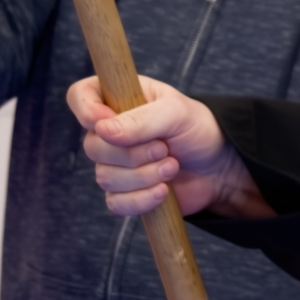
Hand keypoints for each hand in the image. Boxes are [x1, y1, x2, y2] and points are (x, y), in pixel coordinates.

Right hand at [67, 75, 272, 218]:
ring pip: (105, 177)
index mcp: (118, 98)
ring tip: (172, 166)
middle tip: (164, 148)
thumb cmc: (198, 130)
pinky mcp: (125, 193)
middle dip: (131, 153)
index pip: (80, 96)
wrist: (220, 168)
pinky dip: (141, 200)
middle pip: (92, 146)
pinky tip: (163, 192)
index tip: (106, 121)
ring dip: (143, 176)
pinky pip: (115, 203)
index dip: (86, 110)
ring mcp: (116, 164)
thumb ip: (142, 119)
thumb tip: (103, 130)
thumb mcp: (177, 113)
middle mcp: (111, 130)